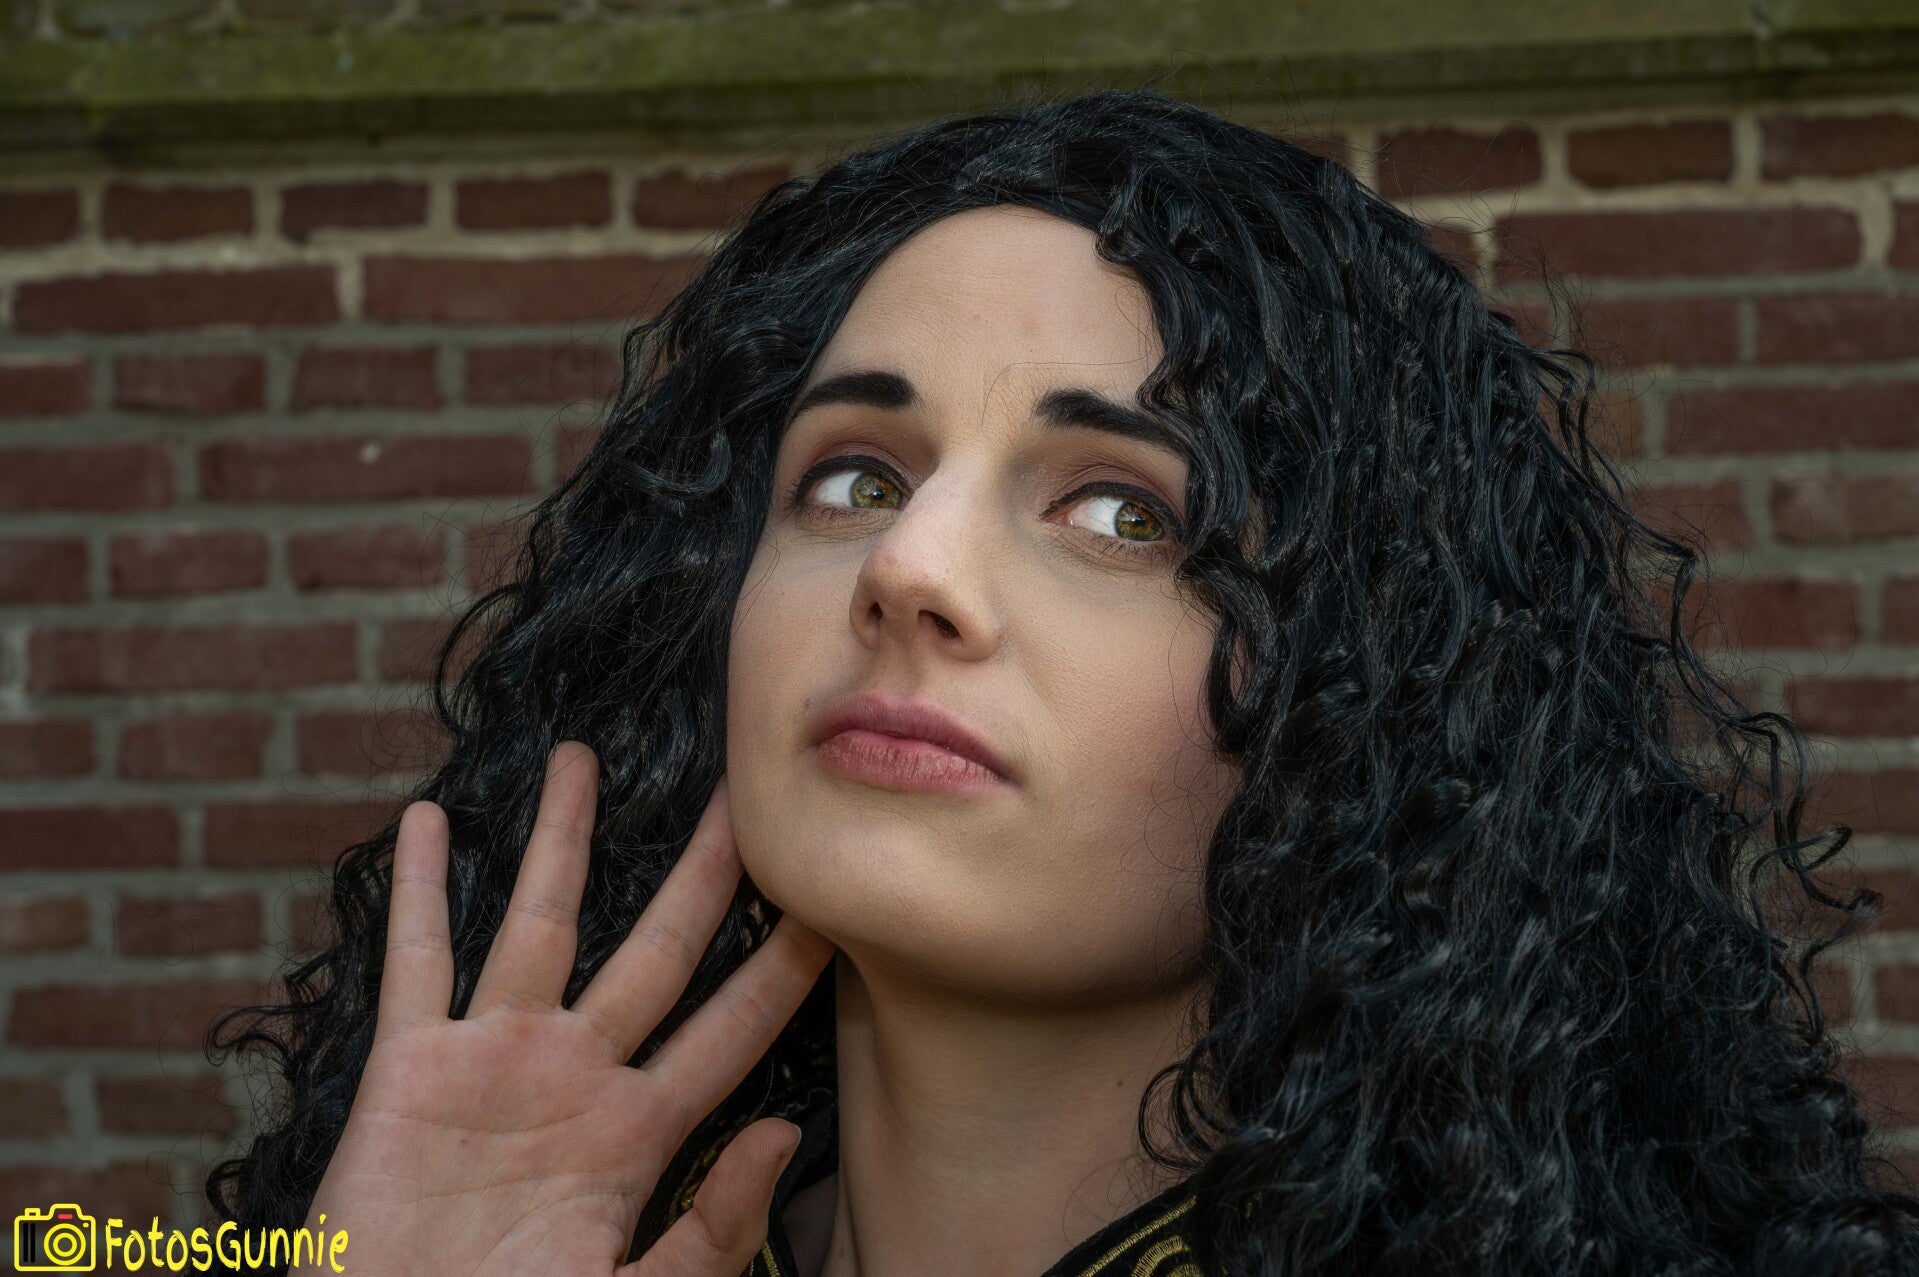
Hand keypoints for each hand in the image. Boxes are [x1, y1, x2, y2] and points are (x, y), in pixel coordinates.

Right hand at [296, 742, 836, 1275]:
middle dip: (703, 872)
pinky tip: (429, 822)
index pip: (732, 1028)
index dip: (783, 966)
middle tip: (742, 791)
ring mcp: (491, 1062)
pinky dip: (419, 894)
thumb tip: (786, 1136)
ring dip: (559, 841)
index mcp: (638, 1132)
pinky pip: (415, 966)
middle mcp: (574, 1074)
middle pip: (656, 949)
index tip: (828, 899)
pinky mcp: (408, 1072)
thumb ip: (711, 1228)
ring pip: (538, 924)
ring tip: (578, 760)